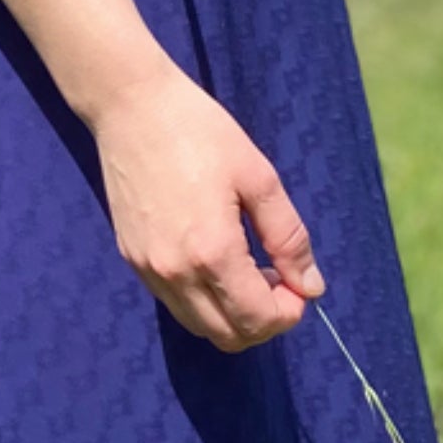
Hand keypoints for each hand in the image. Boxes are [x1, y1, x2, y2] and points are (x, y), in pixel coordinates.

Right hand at [90, 60, 325, 352]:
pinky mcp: (131, 259)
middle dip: (263, 320)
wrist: (131, 107)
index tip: (298, 283)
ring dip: (232, 314)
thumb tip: (311, 287)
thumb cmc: (201, 132)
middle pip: (229, 336)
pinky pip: (174, 303)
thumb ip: (288, 238)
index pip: (257, 319)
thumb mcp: (259, 178)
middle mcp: (175, 273)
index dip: (289, 313)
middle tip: (278, 279)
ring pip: (199, 326)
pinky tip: (215, 259)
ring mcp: (148, 269)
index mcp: (212, 252)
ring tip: (248, 269)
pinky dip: (203, 300)